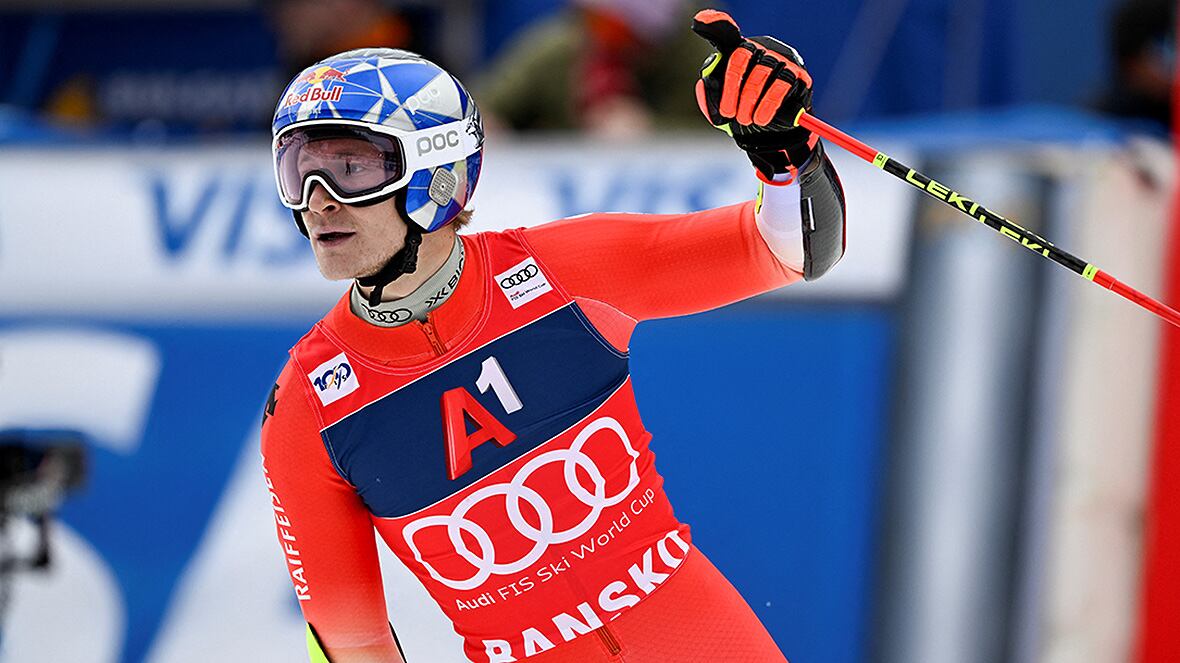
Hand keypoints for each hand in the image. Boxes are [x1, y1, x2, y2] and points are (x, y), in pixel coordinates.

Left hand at [691, 9, 818, 182]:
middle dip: (733, 91)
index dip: (714, 24)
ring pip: (762, 73)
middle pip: (742, 57)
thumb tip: (704, 83)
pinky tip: (762, 118)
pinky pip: (781, 86)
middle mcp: (761, 49)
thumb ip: (708, 95)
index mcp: (738, 51)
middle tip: (730, 114)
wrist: (772, 132)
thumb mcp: (720, 107)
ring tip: (746, 120)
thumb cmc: (743, 111)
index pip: (726, 33)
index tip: (699, 21)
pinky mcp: (799, 76)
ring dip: (750, 101)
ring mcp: (782, 60)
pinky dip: (769, 105)